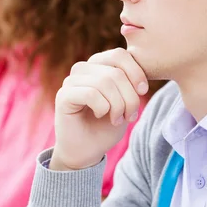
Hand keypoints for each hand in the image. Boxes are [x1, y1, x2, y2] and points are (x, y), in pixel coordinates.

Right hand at [50, 48, 148, 170]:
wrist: (86, 151)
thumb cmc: (106, 126)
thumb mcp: (125, 103)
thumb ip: (130, 85)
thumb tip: (141, 77)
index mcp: (97, 65)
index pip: (119, 55)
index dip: (135, 72)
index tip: (143, 92)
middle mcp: (82, 69)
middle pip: (115, 72)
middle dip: (130, 97)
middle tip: (130, 116)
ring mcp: (71, 81)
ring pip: (104, 82)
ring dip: (118, 105)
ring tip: (117, 119)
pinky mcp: (63, 96)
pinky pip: (91, 94)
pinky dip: (103, 107)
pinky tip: (101, 115)